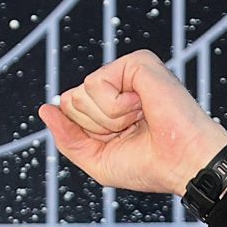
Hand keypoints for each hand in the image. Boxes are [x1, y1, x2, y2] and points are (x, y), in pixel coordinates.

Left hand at [38, 50, 226, 196]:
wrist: (182, 164)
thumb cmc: (148, 165)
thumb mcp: (96, 159)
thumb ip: (67, 138)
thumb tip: (44, 110)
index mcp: (109, 106)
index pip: (69, 110)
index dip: (88, 134)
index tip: (120, 140)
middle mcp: (117, 86)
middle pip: (70, 99)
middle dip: (95, 126)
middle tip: (130, 130)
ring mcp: (127, 72)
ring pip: (81, 92)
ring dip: (108, 118)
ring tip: (139, 120)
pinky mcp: (137, 62)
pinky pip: (96, 83)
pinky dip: (116, 106)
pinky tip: (143, 107)